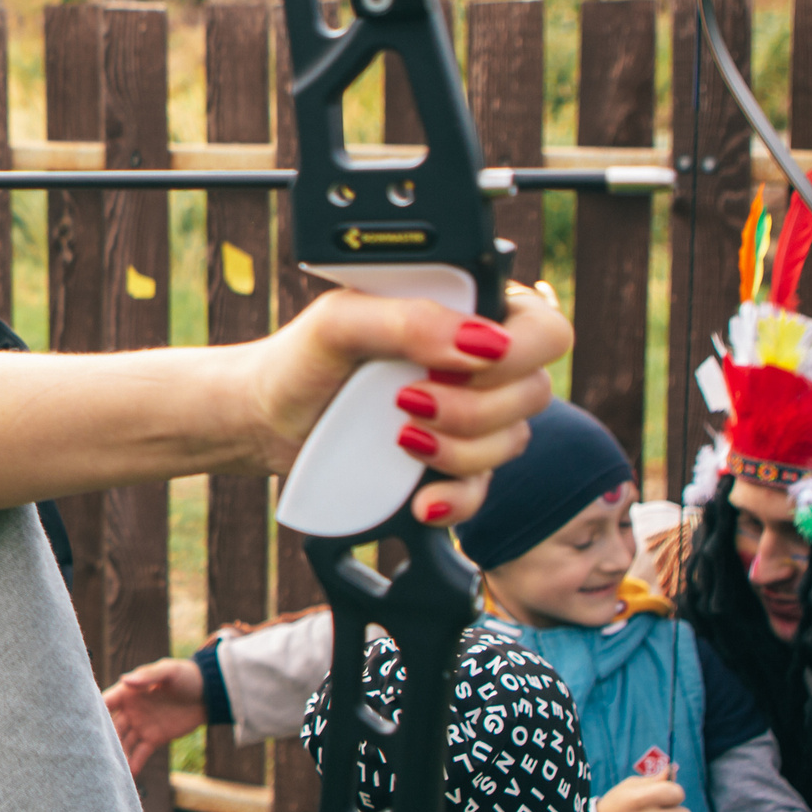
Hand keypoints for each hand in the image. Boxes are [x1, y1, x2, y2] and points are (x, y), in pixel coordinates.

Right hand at [102, 656, 204, 776]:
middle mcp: (130, 710)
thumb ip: (147, 677)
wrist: (209, 694)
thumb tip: (125, 680)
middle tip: (90, 755)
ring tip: (106, 770)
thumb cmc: (186, 676)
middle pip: (111, 727)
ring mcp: (141, 726)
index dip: (93, 712)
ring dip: (116, 755)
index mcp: (129, 692)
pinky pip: (140, 754)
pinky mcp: (154, 739)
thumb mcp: (168, 671)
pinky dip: (133, 765)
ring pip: (123, 743)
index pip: (106, 703)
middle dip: (101, 740)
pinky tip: (126, 778)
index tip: (79, 725)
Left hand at [245, 282, 568, 492]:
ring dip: (458, 449)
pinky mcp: (450, 467)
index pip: (542, 329)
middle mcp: (480, 364)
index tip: (460, 364)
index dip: (518, 352)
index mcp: (469, 311)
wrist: (269, 418)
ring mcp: (471, 419)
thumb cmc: (303, 356)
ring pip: (512, 442)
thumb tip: (479, 343)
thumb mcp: (341, 322)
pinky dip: (455, 499)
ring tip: (398, 437)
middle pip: (535, 391)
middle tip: (407, 401)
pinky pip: (482, 492)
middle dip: (474, 407)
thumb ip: (409, 320)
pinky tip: (422, 500)